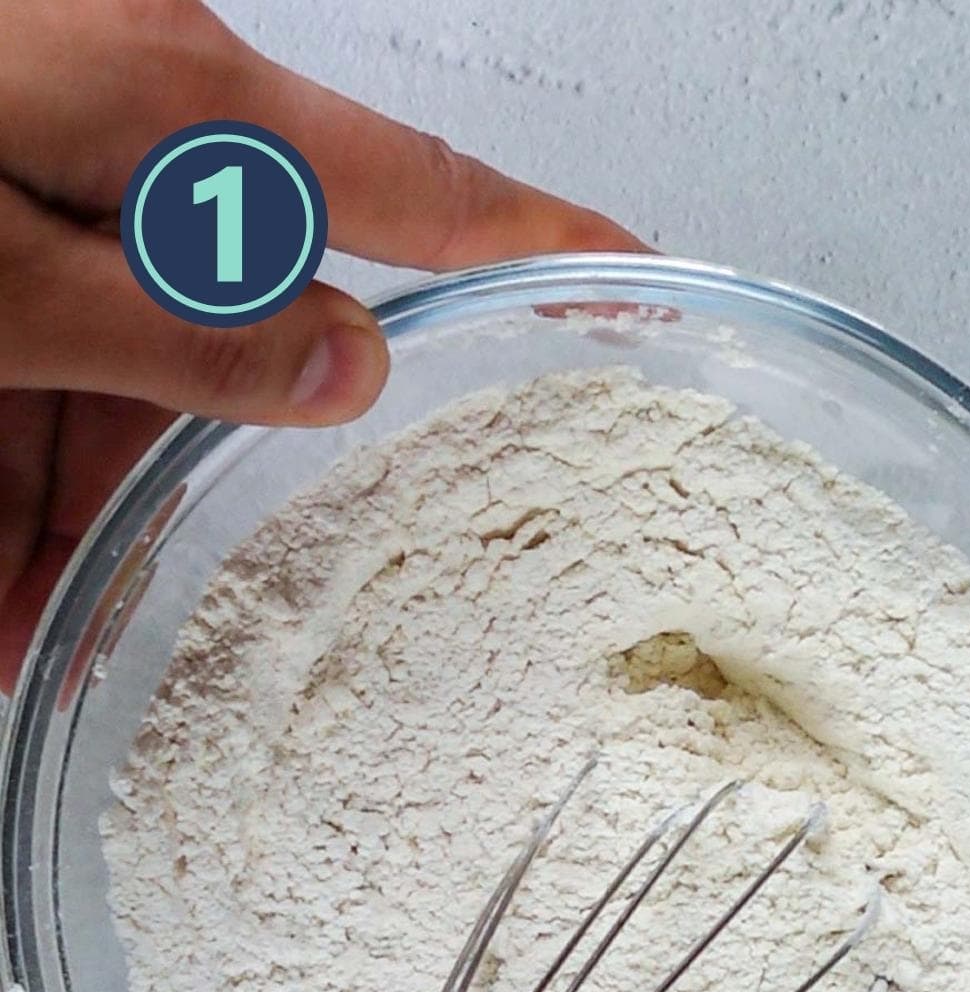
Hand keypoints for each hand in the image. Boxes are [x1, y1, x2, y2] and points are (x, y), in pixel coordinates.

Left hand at [0, 0, 643, 690]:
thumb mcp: (5, 276)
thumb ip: (179, 329)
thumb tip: (351, 367)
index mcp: (179, 122)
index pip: (415, 193)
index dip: (535, 242)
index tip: (638, 283)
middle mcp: (143, 171)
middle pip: (251, 357)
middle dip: (210, 495)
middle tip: (203, 604)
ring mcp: (73, 227)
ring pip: (137, 417)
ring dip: (84, 533)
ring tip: (49, 623)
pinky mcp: (13, 285)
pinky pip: (50, 432)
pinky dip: (26, 536)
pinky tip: (3, 621)